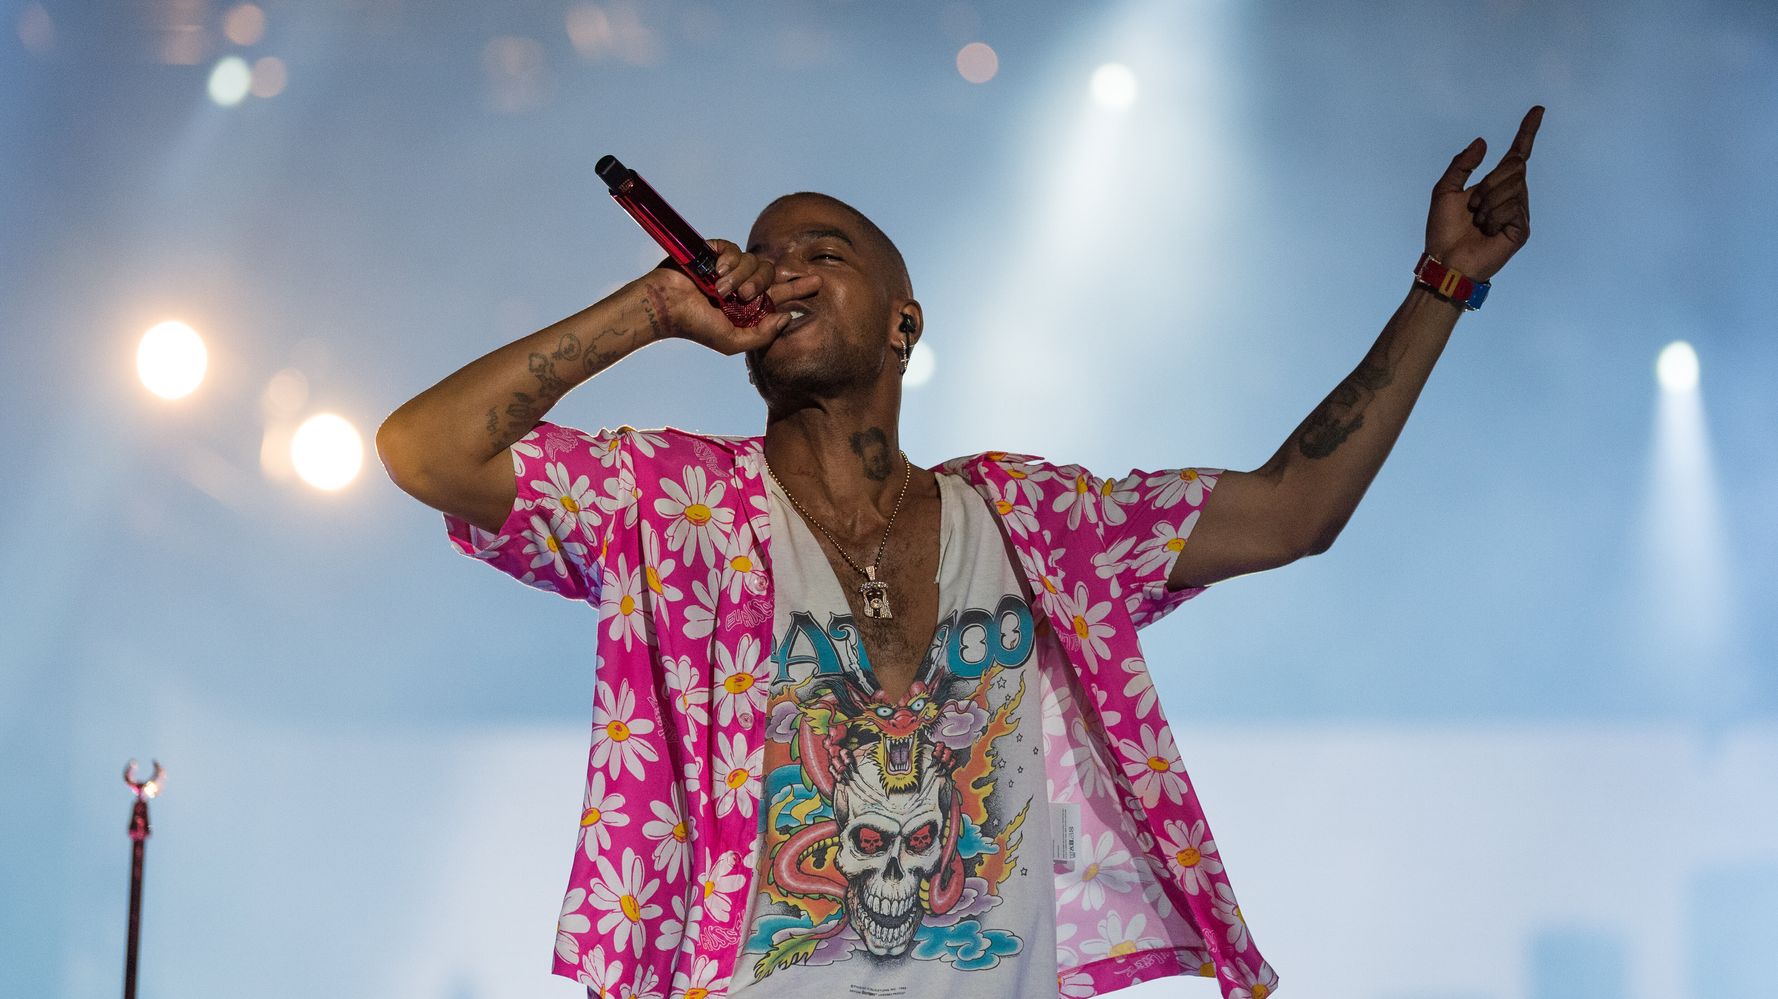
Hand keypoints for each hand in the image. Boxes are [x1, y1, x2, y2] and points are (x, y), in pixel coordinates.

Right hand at [643, 239, 821, 354]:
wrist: (667, 307)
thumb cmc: (697, 327)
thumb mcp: (734, 341)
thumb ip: (763, 335)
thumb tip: (788, 316)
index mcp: (748, 304)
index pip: (779, 292)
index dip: (798, 286)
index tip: (819, 282)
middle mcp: (741, 283)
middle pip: (769, 272)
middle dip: (760, 284)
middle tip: (743, 296)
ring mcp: (728, 266)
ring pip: (753, 260)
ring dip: (739, 276)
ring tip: (720, 290)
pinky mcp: (714, 251)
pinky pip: (734, 248)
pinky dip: (728, 260)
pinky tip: (716, 272)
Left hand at [1426, 105, 1543, 282]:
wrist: (1445, 260)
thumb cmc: (1443, 230)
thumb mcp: (1444, 190)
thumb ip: (1462, 165)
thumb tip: (1484, 141)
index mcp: (1494, 185)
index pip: (1516, 154)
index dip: (1527, 132)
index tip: (1538, 110)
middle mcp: (1511, 195)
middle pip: (1515, 166)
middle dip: (1490, 183)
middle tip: (1473, 207)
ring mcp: (1518, 212)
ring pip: (1514, 186)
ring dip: (1488, 203)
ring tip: (1478, 222)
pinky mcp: (1521, 229)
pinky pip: (1514, 207)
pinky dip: (1494, 217)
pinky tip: (1487, 231)